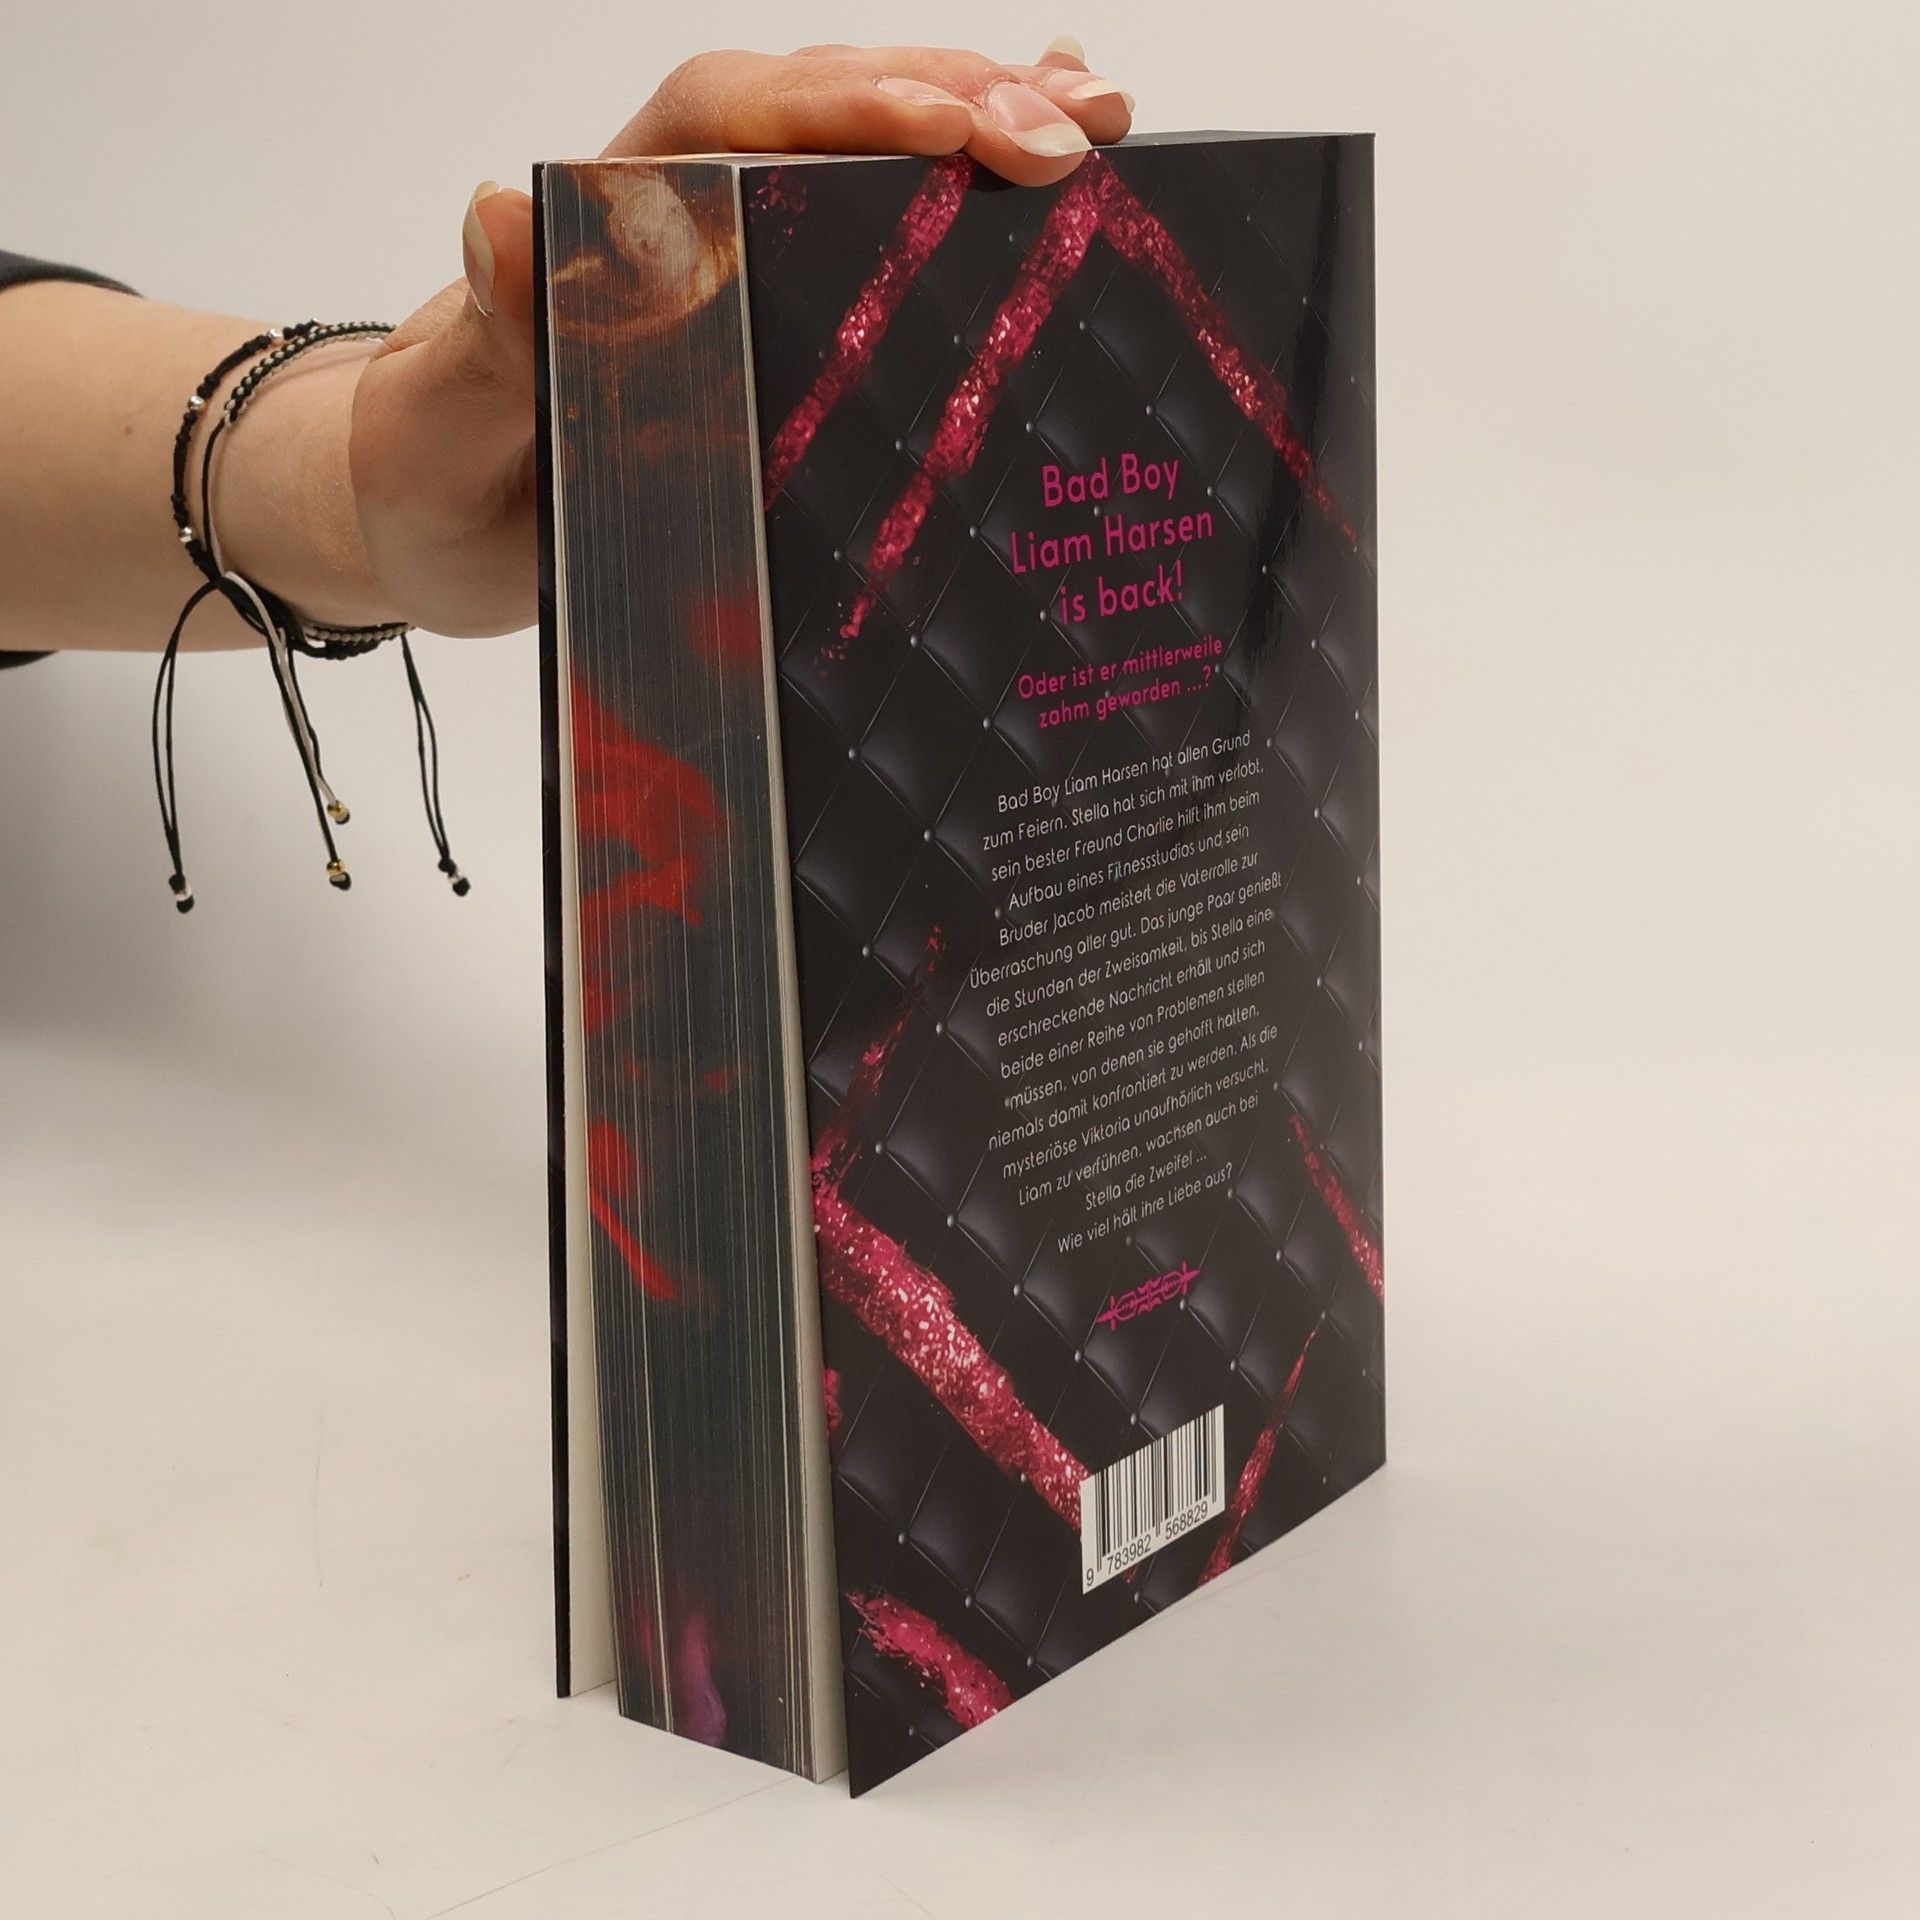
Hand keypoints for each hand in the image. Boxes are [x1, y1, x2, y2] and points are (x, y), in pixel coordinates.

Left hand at [347, 39, 1133, 637]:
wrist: (420, 512)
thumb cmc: (431, 465)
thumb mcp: (446, 419)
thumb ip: (488, 336)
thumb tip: (497, 207)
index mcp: (611, 214)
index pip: (737, 123)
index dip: (851, 110)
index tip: (956, 130)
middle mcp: (683, 213)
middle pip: (827, 109)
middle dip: (959, 102)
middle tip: (1079, 131)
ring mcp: (732, 256)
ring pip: (864, 149)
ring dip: (982, 120)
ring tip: (1099, 117)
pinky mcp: (766, 313)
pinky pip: (867, 230)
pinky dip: (957, 193)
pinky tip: (1041, 168)